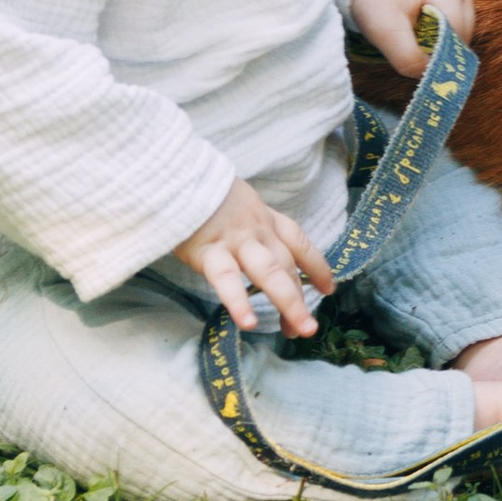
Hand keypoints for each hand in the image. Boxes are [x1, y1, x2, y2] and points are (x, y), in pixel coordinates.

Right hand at [180, 177, 337, 336]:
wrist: (174, 170)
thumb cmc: (195, 186)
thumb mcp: (231, 197)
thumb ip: (241, 219)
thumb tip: (245, 241)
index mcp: (262, 216)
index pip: (298, 241)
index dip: (316, 265)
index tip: (328, 287)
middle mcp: (256, 229)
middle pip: (286, 266)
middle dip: (301, 299)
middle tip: (308, 329)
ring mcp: (235, 240)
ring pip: (269, 274)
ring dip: (288, 303)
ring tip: (298, 330)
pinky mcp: (209, 251)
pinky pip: (227, 280)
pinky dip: (239, 302)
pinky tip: (248, 322)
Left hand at [351, 0, 474, 77]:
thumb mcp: (385, 32)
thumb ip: (409, 59)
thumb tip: (429, 76)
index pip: (457, 34)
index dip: (441, 54)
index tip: (417, 63)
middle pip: (463, 31)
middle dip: (441, 47)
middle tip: (413, 50)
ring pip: (460, 27)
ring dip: (440, 40)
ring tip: (412, 36)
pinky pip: (452, 19)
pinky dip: (438, 30)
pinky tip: (417, 28)